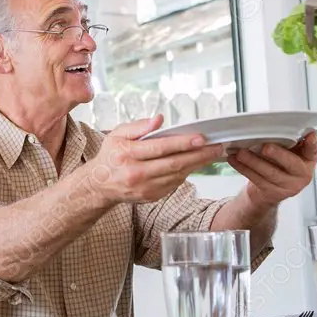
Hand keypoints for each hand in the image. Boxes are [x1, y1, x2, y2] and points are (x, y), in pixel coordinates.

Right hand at [86, 115, 226, 204]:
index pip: (160, 148)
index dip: (182, 143)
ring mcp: (145, 188)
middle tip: (217, 147)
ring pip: (177, 175)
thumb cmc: (110, 155)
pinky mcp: (151, 197)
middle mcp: (136, 174)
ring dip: (196, 165)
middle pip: (174, 164)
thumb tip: (160, 119)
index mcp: (127, 155)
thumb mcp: (117, 134)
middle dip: (199, 155)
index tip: (201, 137)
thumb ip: (138, 126)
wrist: (99, 184)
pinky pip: (174, 183)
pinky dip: (186, 173)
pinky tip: (194, 163)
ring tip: (211, 154)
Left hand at [226, 131, 316, 207]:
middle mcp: (301, 174)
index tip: (310, 134)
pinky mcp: (272, 193)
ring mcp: (288, 186)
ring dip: (253, 161)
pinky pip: (256, 179)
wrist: (269, 190)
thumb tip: (274, 125)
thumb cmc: (279, 164)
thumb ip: (288, 141)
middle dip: (277, 154)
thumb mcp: (289, 152)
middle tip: (265, 147)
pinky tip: (234, 160)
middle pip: (290, 163)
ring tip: (240, 152)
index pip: (313, 150)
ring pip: (269, 173)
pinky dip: (243, 168)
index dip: (312, 143)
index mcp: (307, 160)